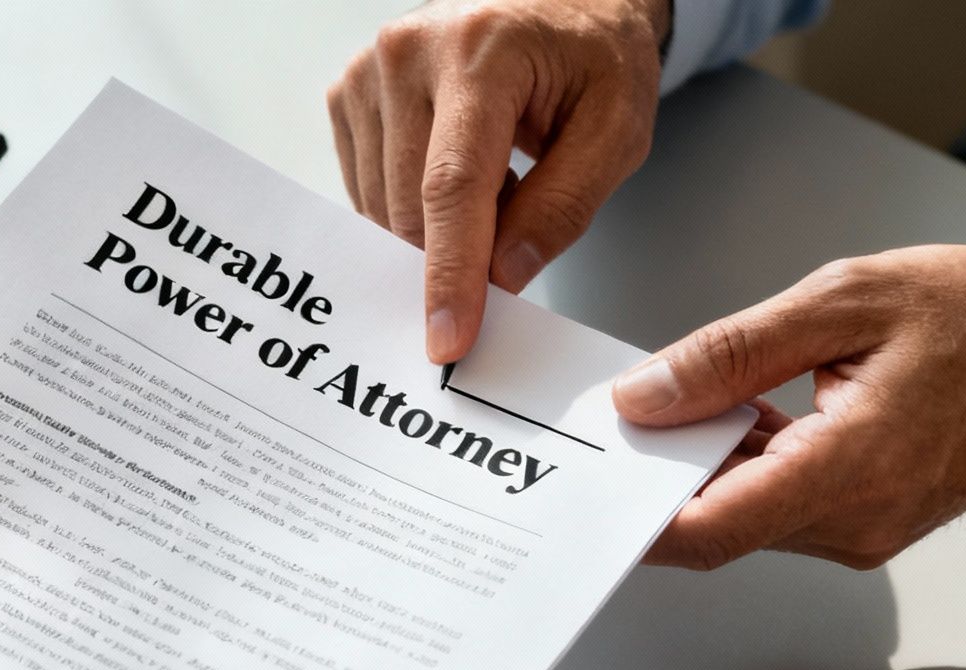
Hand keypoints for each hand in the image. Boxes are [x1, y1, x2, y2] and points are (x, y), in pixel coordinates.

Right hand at [329, 0, 669, 361]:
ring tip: (496, 176)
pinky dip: (412, 206)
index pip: (451, 187)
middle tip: (519, 214)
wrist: (562, 2)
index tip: (448, 340)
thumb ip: (563, 207)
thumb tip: (502, 277)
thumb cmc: (594, 60)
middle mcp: (408, 52)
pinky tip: (456, 169)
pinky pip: (367, 191)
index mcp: (481, 52)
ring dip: (436, 226)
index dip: (449, 273)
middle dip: (457, 251)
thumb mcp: (617, 131)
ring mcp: (368, 70)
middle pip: (409, 208)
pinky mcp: (349, 92)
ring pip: (382, 209)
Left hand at [613, 245, 965, 569]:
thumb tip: (645, 395)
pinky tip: (739, 411)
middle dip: (658, 477)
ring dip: (704, 466)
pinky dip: (746, 464)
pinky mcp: (868, 523)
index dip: (635, 517)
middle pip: (718, 524)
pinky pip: (781, 505)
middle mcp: (856, 523)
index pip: (710, 528)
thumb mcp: (847, 300)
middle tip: (616, 417)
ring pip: (746, 516)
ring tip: (683, 397)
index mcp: (852, 469)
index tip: (588, 486)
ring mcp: (864, 532)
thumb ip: (733, 352)